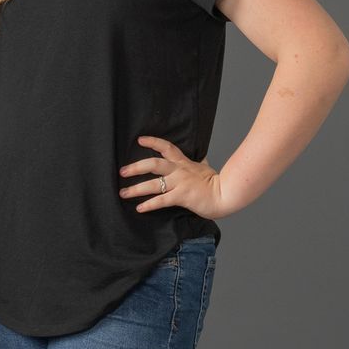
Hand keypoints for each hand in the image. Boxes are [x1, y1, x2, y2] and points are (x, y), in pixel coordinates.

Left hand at [119, 136, 233, 217]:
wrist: (226, 194)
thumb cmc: (216, 183)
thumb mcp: (205, 167)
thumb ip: (198, 162)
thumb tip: (200, 156)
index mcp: (184, 162)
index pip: (167, 147)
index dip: (152, 142)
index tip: (139, 140)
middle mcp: (179, 171)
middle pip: (153, 164)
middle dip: (135, 167)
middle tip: (122, 172)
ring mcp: (180, 183)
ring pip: (153, 184)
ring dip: (136, 189)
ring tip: (123, 193)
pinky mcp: (182, 196)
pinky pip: (161, 200)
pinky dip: (149, 205)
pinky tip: (139, 208)